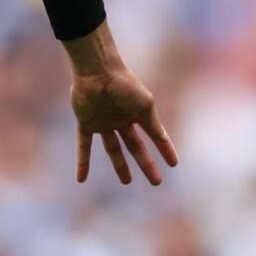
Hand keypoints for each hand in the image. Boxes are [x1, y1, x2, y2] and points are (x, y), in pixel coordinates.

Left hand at [70, 65, 178, 184]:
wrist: (98, 72)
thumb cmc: (126, 85)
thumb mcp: (144, 106)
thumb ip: (152, 125)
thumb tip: (164, 140)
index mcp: (139, 113)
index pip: (156, 136)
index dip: (165, 150)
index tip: (174, 164)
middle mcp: (123, 120)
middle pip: (136, 147)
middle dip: (146, 164)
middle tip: (156, 182)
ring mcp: (105, 123)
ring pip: (113, 149)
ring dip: (120, 166)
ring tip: (127, 182)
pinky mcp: (86, 124)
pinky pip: (84, 147)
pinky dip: (83, 163)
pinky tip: (81, 180)